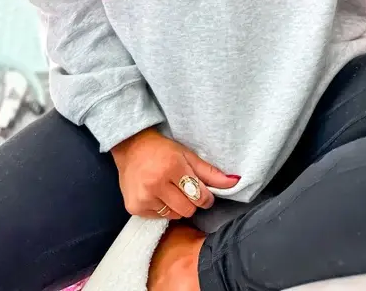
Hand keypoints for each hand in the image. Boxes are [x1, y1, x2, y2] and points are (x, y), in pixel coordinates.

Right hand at [111, 128, 239, 218]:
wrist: (131, 147)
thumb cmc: (162, 150)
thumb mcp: (187, 155)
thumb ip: (209, 172)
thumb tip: (234, 182)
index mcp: (172, 167)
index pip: (199, 196)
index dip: (205, 196)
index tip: (204, 192)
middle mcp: (156, 184)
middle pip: (188, 209)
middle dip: (192, 201)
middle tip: (186, 189)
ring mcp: (144, 197)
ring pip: (174, 215)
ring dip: (177, 206)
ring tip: (170, 189)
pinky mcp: (134, 207)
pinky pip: (159, 217)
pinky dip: (162, 208)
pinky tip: (157, 193)